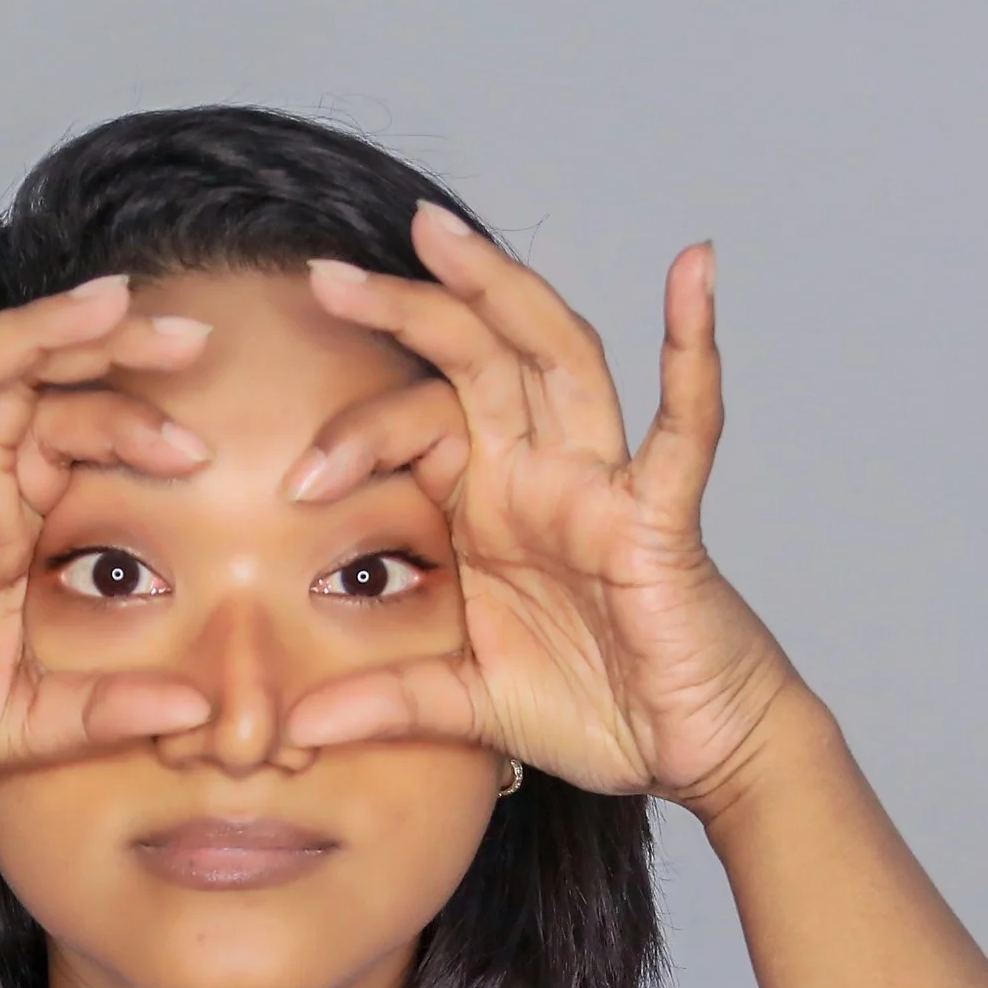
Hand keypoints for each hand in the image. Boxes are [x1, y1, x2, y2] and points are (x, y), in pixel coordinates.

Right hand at [0, 274, 217, 838]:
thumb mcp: (32, 724)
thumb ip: (108, 711)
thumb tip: (199, 713)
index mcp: (1, 529)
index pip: (72, 432)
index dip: (137, 416)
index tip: (208, 444)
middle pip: (30, 384)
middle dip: (109, 348)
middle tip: (194, 337)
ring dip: (29, 334)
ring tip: (106, 303)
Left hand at [284, 207, 800, 817]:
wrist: (691, 753)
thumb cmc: (596, 710)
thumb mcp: (467, 705)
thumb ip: (386, 702)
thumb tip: (296, 727)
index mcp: (490, 506)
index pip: (417, 423)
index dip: (355, 435)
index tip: (295, 482)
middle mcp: (542, 475)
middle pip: (473, 357)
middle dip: (404, 309)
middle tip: (323, 275)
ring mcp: (604, 485)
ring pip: (554, 356)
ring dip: (500, 290)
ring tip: (438, 233)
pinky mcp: (662, 518)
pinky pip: (686, 426)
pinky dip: (692, 349)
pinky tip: (692, 271)